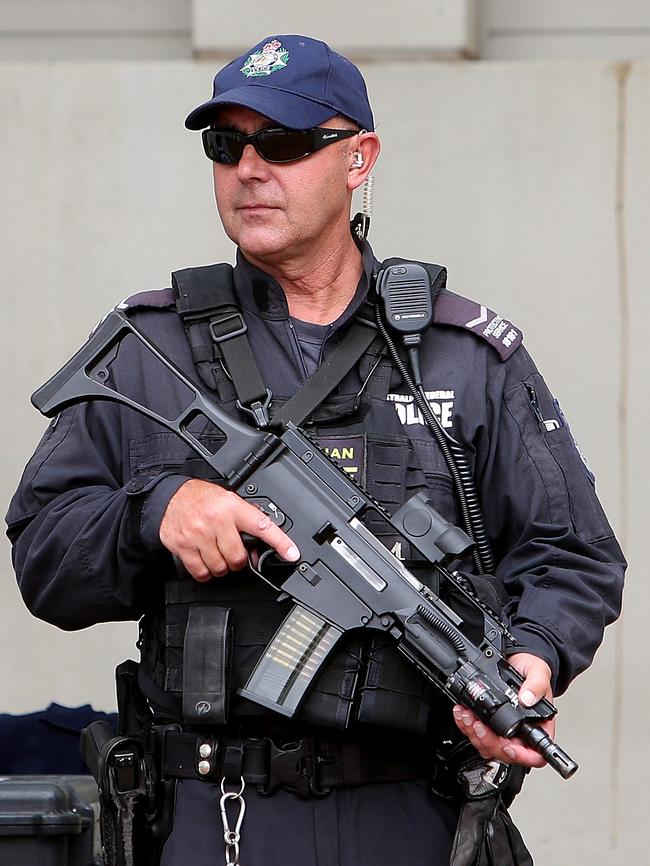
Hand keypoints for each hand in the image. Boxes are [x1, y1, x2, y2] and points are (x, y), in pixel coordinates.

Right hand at [159, 479, 299, 580]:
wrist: (170, 496)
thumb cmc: (202, 499)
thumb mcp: (228, 502)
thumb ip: (244, 523)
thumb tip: (257, 550)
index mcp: (232, 507)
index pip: (262, 526)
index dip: (281, 542)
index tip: (292, 554)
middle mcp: (217, 521)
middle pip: (238, 557)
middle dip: (237, 560)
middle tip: (231, 552)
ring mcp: (199, 534)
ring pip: (220, 568)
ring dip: (221, 567)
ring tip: (216, 553)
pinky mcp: (183, 546)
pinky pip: (201, 572)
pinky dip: (205, 572)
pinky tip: (204, 560)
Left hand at [452, 652, 554, 768]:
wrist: (516, 658)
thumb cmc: (532, 668)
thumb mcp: (538, 672)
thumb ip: (536, 685)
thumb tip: (527, 699)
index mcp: (539, 726)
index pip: (535, 754)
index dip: (522, 756)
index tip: (508, 746)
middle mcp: (522, 731)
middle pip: (506, 751)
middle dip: (489, 742)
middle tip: (478, 727)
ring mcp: (505, 728)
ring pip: (489, 745)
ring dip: (474, 734)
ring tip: (467, 717)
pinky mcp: (489, 722)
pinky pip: (478, 732)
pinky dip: (467, 725)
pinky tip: (462, 714)